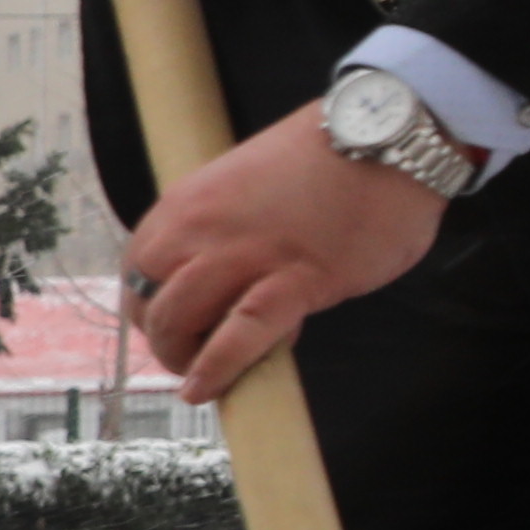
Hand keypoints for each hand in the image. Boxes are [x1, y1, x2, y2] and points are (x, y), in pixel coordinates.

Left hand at [123, 107, 449, 402]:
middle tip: (187, 355)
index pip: (140, 268)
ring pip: (178, 319)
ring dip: (181, 356)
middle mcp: (202, 230)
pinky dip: (217, 367)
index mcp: (188, 204)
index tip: (174, 322)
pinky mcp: (296, 280)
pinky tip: (208, 389)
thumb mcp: (252, 183)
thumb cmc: (333, 157)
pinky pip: (241, 333)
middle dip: (161, 336)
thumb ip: (231, 228)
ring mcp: (247, 256)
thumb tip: (236, 274)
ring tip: (198, 377)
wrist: (390, 139)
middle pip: (147, 299)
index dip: (150, 304)